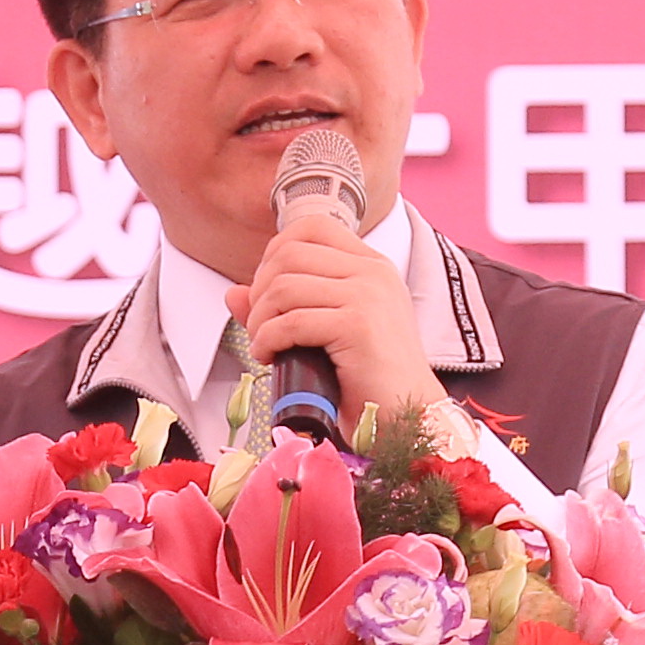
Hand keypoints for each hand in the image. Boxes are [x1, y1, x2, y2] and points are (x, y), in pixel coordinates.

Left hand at [236, 211, 445, 436]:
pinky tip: (269, 357)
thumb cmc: (370, 381)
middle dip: (259, 291)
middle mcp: (372, 272)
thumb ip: (284, 307)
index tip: (267, 291)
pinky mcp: (357, 325)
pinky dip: (267, 340)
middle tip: (260, 325)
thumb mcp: (325, 332)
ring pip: (283, 286)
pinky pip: (291, 321)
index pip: (312, 227)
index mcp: (371, 266)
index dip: (275, 252)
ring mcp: (368, 295)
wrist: (410, 417)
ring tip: (264, 345)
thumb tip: (234, 293)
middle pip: (289, 254)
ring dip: (259, 319)